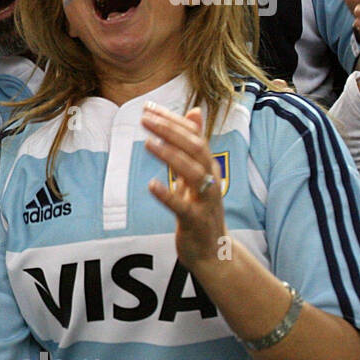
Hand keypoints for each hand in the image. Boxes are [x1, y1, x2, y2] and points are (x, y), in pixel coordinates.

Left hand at [143, 105, 227, 274]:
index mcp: (209, 166)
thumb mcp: (198, 174)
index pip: (193, 136)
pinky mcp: (196, 222)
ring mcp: (206, 201)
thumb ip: (193, 145)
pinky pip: (183, 207)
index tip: (149, 107)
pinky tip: (151, 185)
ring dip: (171, 156)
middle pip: (196, 149)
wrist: (214, 252)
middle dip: (171, 131)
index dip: (172, 120)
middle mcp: (211, 179)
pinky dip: (168, 195)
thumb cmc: (201, 209)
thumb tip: (194, 111)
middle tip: (145, 118)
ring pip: (194, 173)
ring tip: (148, 143)